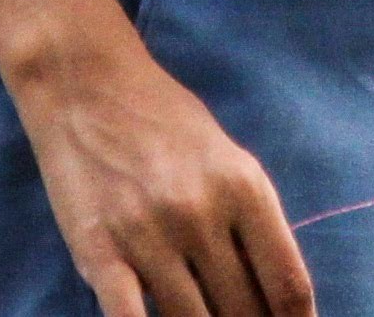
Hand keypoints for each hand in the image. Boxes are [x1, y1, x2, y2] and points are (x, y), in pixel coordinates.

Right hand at [13, 21, 315, 316]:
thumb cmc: (162, 119)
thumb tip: (277, 300)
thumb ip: (251, 223)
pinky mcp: (99, 251)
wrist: (84, 80)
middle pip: (245, 314)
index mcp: (244, 187)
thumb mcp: (224, 159)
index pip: (289, 287)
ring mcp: (149, 234)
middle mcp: (201, 213)